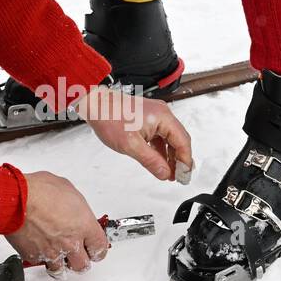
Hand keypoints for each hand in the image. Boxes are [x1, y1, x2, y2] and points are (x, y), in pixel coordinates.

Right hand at [5, 171, 109, 275]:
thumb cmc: (38, 191)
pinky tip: (38, 247)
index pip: (100, 248)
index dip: (96, 249)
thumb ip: (74, 206)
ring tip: (56, 254)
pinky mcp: (34, 256)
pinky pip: (40, 263)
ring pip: (61, 270)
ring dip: (60, 263)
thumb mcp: (66, 189)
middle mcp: (70, 243)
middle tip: (75, 254)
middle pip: (83, 265)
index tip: (93, 249)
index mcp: (84, 226)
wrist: (14, 200)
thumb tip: (74, 208)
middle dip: (80, 260)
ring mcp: (52, 252)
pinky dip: (40, 257)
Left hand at [74, 86, 194, 181]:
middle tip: (178, 176)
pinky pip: (159, 135)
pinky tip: (158, 160)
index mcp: (163, 117)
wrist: (94, 103)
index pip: (183, 142)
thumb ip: (151, 161)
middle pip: (179, 139)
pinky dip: (161, 148)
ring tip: (168, 172)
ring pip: (169, 138)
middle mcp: (162, 114)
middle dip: (179, 159)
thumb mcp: (131, 145)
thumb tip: (165, 173)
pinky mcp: (147, 118)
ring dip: (169, 155)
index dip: (185, 161)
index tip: (184, 175)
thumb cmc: (109, 117)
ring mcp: (155, 115)